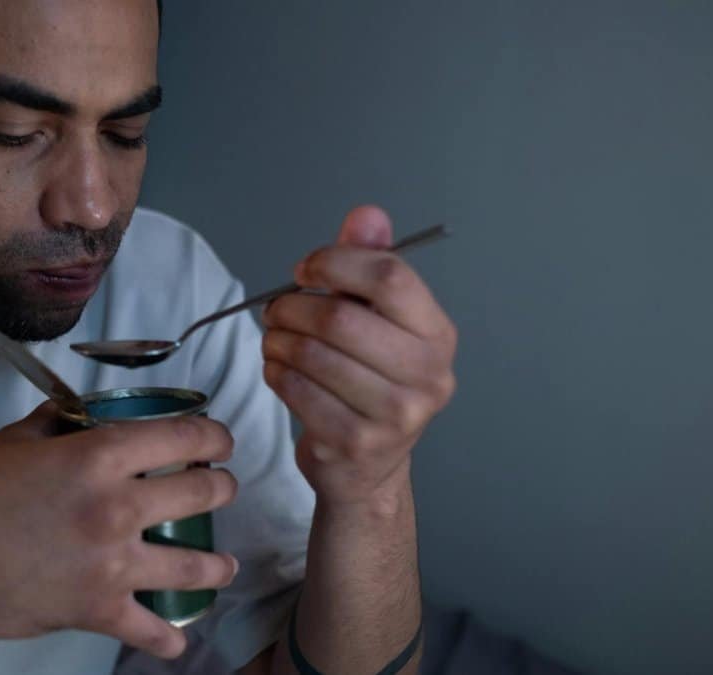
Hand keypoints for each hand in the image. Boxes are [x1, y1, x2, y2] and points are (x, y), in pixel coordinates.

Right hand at [0, 402, 238, 658]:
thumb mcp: (13, 441)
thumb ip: (59, 422)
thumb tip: (84, 414)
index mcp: (98, 456)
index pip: (183, 436)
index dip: (213, 434)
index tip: (219, 440)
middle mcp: (118, 506)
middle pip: (204, 492)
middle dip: (223, 487)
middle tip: (221, 488)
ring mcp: (114, 563)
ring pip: (197, 565)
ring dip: (218, 563)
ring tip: (223, 564)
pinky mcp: (99, 610)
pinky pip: (152, 632)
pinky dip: (168, 639)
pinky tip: (175, 638)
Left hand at [261, 205, 456, 506]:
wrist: (369, 467)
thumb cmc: (369, 381)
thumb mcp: (377, 319)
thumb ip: (370, 263)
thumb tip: (367, 215)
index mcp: (437, 335)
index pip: (390, 278)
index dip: (336, 262)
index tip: (305, 269)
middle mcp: (428, 376)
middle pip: (341, 319)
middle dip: (293, 307)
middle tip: (276, 309)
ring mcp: (396, 415)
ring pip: (312, 355)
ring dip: (277, 340)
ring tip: (274, 339)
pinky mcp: (355, 442)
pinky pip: (297, 391)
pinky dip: (276, 373)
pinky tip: (279, 370)